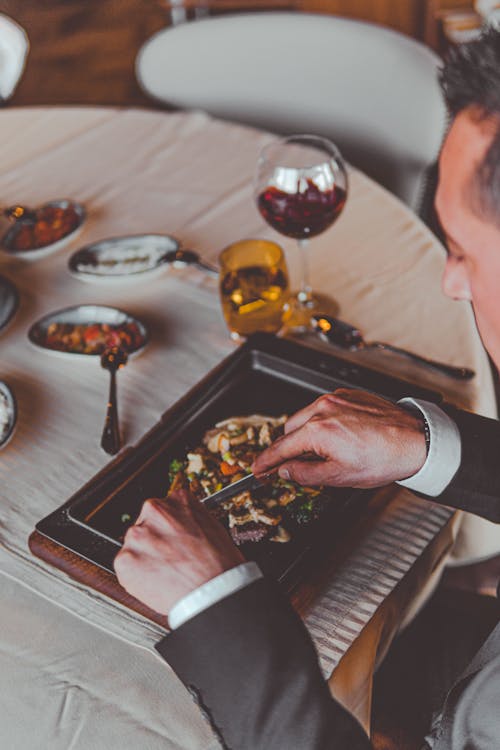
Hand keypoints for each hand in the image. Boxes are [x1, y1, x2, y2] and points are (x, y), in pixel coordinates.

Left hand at [114, 490, 243, 614]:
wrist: (213, 590)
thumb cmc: (218, 564)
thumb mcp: (212, 526)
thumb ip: (189, 520)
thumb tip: (181, 528)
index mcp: (177, 499)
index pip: (164, 510)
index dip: (168, 529)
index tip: (171, 539)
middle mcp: (154, 511)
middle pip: (146, 526)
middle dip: (154, 542)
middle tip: (169, 559)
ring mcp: (137, 535)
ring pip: (135, 546)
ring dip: (145, 558)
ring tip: (166, 573)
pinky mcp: (124, 560)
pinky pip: (126, 568)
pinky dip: (137, 577)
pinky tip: (157, 582)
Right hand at [253, 388, 426, 488]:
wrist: (414, 441)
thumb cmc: (383, 458)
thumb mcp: (339, 477)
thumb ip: (305, 474)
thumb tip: (285, 472)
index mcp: (317, 430)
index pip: (280, 447)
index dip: (265, 461)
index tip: (257, 469)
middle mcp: (322, 408)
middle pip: (290, 429)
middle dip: (290, 448)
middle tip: (297, 466)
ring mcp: (336, 398)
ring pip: (306, 417)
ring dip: (308, 434)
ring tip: (327, 453)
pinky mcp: (349, 395)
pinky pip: (325, 408)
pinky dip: (324, 422)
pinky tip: (341, 438)